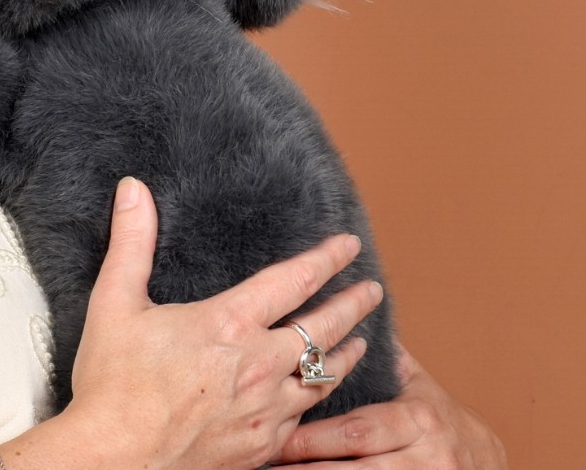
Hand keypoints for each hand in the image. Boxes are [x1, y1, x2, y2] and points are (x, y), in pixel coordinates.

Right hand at [60, 177, 382, 469]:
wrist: (115, 460)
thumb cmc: (114, 382)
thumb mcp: (115, 301)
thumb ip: (131, 241)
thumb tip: (133, 188)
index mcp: (228, 324)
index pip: (293, 281)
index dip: (326, 259)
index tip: (349, 245)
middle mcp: (258, 366)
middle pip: (323, 329)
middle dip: (353, 305)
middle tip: (373, 290)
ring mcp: (265, 412)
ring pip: (323, 378)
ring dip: (347, 355)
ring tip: (362, 342)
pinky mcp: (262, 447)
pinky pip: (305, 420)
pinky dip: (320, 399)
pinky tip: (320, 396)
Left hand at [272, 345, 506, 467]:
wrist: (493, 466)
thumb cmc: (443, 420)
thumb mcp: (419, 386)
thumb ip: (381, 356)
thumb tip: (337, 305)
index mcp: (419, 420)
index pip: (356, 430)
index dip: (312, 438)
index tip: (274, 435)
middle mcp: (427, 458)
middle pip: (355, 466)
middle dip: (306, 468)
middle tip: (265, 463)